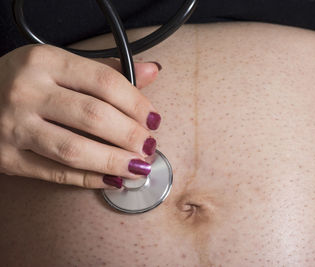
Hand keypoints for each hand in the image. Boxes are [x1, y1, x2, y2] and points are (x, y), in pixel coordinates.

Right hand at [0, 44, 161, 188]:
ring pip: (75, 150)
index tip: (153, 120)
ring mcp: (13, 126)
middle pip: (94, 117)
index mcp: (44, 62)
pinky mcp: (7, 158)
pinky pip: (56, 173)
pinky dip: (89, 179)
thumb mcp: (58, 65)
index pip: (105, 82)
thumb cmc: (23, 80)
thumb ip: (104, 70)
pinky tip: (111, 179)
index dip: (137, 104)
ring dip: (114, 162)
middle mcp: (26, 92)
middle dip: (130, 136)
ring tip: (138, 167)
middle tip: (149, 147)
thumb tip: (150, 72)